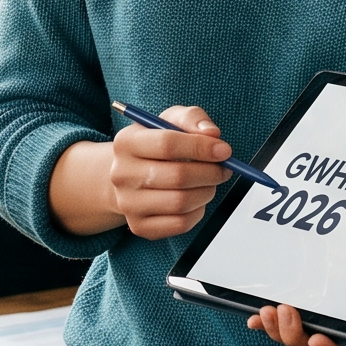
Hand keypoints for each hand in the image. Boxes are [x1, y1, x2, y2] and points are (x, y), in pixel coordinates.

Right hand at [48, 105, 233, 239]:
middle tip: (223, 169)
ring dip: (206, 192)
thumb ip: (192, 119)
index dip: (201, 147)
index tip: (224, 150)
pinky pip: (180, 224)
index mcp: (125, 142)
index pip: (167, 144)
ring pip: (181, 202)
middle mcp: (121, 174)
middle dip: (210, 173)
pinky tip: (196, 199)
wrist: (130, 177)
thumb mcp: (170, 121)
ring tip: (210, 183)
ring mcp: (128, 203)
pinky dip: (198, 212)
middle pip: (177, 176)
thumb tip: (212, 134)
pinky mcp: (139, 226)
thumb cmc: (155, 147)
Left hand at [246, 302, 345, 345]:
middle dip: (293, 333)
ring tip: (266, 312)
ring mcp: (312, 333)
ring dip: (275, 329)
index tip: (317, 340)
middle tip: (285, 309)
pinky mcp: (293, 326)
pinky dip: (263, 326)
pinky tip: (252, 320)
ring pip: (292, 341)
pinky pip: (277, 331)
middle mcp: (333, 338)